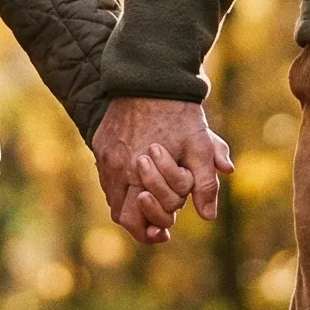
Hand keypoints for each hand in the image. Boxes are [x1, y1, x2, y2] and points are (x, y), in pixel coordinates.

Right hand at [92, 97, 234, 245]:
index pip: (132, 220)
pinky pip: (107, 174)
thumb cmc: (179, 113)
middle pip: (120, 213)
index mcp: (136, 172)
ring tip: (151, 199)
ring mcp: (105, 154)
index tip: (164, 233)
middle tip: (159, 224)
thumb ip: (205, 184)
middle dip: (140, 220)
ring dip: (130, 202)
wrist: (152, 75)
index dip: (149, 232)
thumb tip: (208, 216)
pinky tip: (140, 178)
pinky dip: (121, 183)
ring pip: (112, 194)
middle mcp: (115, 167)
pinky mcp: (101, 141)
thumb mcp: (199, 146)